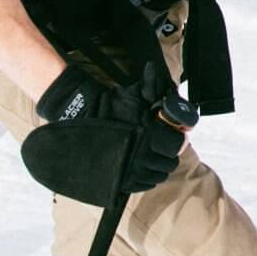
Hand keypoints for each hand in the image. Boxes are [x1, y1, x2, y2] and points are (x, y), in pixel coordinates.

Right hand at [23, 66, 192, 203]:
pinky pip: (145, 185)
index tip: (173, 135)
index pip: (176, 145)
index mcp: (149, 136)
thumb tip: (156, 70)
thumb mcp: (131, 94)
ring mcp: (132, 172)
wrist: (79, 126)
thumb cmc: (108, 108)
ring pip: (159, 176)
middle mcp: (142, 157)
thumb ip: (151, 86)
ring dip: (158, 166)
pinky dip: (146, 177)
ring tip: (152, 156)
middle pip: (170, 163)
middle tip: (163, 146)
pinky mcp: (123, 183)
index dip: (176, 139)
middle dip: (168, 154)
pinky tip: (141, 166)